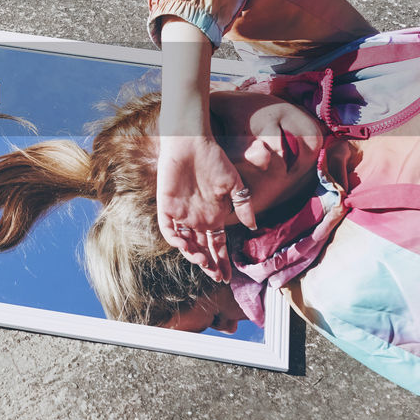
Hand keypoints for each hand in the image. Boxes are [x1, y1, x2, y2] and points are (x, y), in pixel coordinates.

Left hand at [156, 134, 257, 282]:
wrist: (191, 142)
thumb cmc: (214, 160)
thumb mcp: (234, 184)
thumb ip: (243, 205)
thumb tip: (253, 227)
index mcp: (213, 216)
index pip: (218, 246)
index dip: (222, 262)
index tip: (228, 277)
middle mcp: (197, 219)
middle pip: (202, 249)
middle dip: (209, 265)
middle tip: (216, 275)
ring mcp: (181, 215)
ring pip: (186, 244)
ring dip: (194, 256)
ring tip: (203, 262)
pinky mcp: (167, 207)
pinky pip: (168, 230)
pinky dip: (175, 240)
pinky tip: (185, 246)